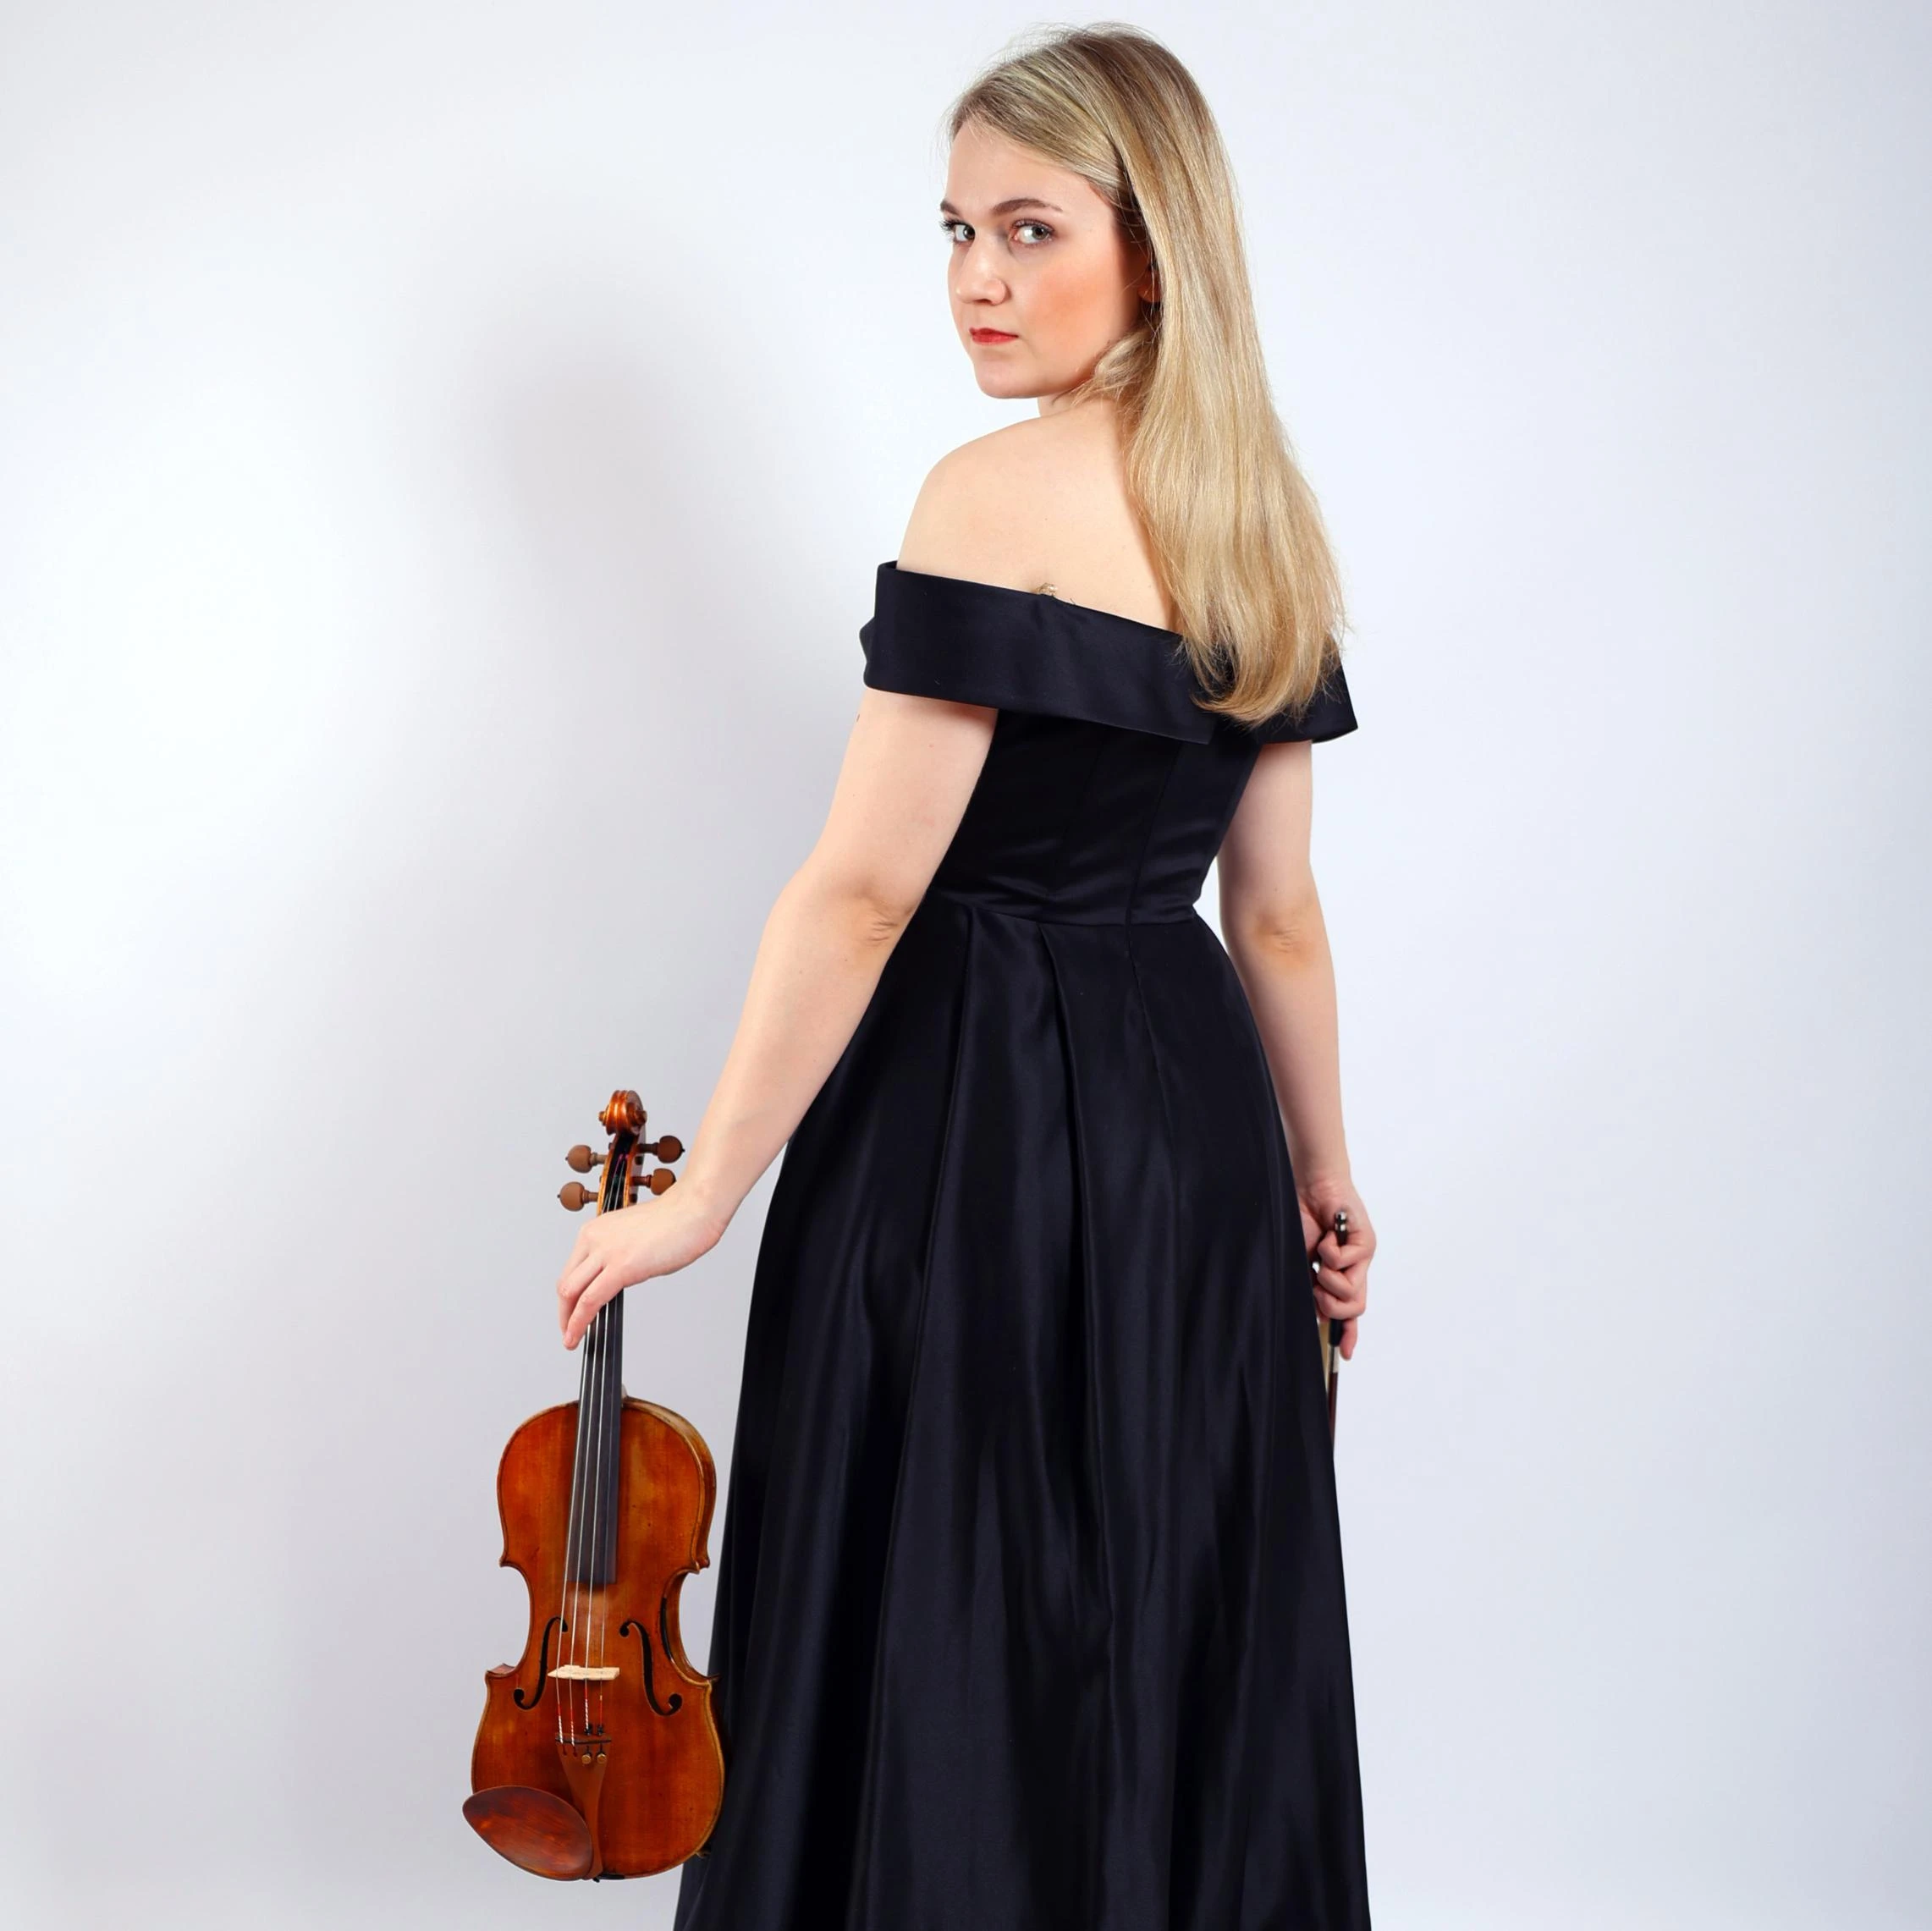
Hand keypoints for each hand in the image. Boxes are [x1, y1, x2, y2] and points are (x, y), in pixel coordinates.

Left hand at [555, 1186, 726, 1348]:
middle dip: (564, 1312)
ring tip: (572, 1339)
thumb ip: (619, 1256)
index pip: (570, 1270)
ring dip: (568, 1321)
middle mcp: (594, 1238)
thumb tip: (615, 1280)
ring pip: (571, 1292)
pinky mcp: (621, 1267)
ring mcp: (606, 1252)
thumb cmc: (675, 1221)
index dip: (568, 1297)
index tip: (571, 1312)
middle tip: (568, 1331)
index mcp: (596, 1230)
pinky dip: (579, 1323)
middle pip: (565, 1282)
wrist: (694, 1209)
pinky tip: (580, 1335)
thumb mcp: (633, 1238)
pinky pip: (590, 1300)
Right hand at [1299, 1176, 1374, 1361]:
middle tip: (1317, 1285)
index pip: (1348, 1311)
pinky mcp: (1366, 1242)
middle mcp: (1355, 1269)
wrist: (1309, 1187)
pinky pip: (1345, 1262)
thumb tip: (1317, 1315)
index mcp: (1340, 1276)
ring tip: (1320, 1255)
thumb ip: (1310, 1287)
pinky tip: (1327, 1234)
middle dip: (1329, 1305)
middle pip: (1353, 1309)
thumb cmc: (1301, 1220)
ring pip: (1351, 1291)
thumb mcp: (1300, 1262)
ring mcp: (1362, 1257)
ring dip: (1327, 1277)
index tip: (1346, 1353)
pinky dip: (1328, 1251)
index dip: (1348, 1333)